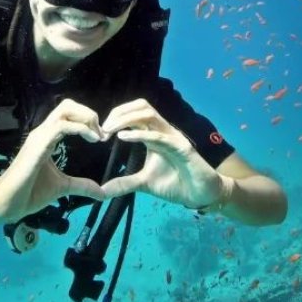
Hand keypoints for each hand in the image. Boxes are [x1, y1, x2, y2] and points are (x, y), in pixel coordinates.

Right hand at [0, 99, 108, 222]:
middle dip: (88, 113)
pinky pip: (62, 126)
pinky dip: (81, 128)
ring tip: (97, 135)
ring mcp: (40, 135)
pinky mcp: (39, 143)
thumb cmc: (30, 193)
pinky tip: (92, 139)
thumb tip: (101, 193)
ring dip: (86, 118)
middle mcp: (43, 131)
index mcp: (47, 137)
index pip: (68, 114)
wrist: (8, 203)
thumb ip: (81, 186)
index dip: (87, 120)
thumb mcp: (62, 187)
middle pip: (68, 105)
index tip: (101, 137)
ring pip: (65, 109)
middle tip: (100, 133)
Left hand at [98, 99, 228, 208]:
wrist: (200, 195)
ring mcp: (173, 137)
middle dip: (120, 112)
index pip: (135, 113)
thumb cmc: (176, 184)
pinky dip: (140, 134)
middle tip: (104, 128)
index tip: (101, 133)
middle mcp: (163, 131)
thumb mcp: (144, 183)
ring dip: (127, 118)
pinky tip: (124, 138)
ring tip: (111, 130)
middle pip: (141, 106)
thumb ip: (125, 183)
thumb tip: (102, 191)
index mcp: (154, 134)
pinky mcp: (182, 148)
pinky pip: (160, 136)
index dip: (117, 116)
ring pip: (149, 114)